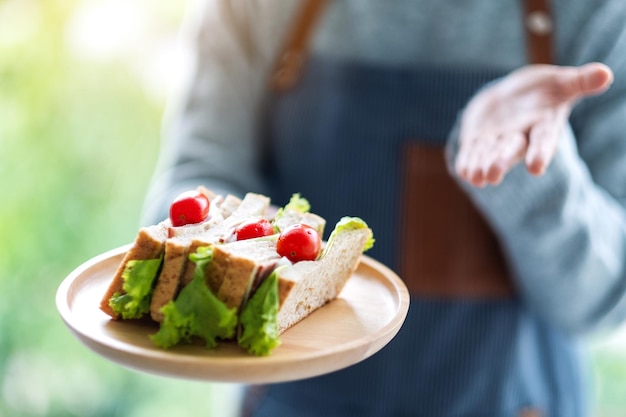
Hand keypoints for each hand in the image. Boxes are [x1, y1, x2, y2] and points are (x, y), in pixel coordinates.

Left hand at [455, 63, 612, 186]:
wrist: (513, 97)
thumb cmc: (543, 90)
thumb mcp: (562, 82)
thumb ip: (580, 81)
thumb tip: (606, 74)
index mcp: (543, 126)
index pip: (543, 140)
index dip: (539, 153)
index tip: (535, 168)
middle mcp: (520, 137)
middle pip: (510, 150)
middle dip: (501, 161)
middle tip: (493, 174)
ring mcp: (497, 140)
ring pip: (489, 154)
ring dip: (481, 165)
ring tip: (475, 178)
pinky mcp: (478, 139)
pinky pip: (472, 152)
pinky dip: (467, 162)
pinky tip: (463, 172)